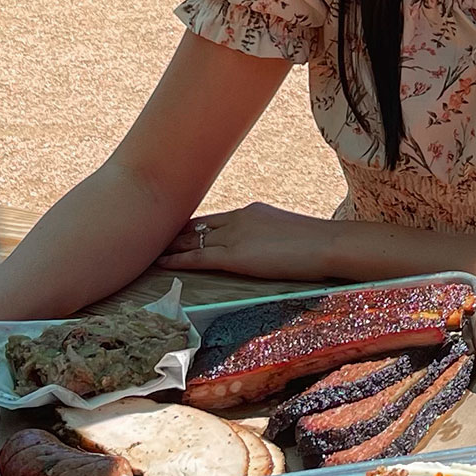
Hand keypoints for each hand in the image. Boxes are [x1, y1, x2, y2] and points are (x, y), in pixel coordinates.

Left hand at [159, 201, 343, 280]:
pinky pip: (198, 258)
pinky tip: (161, 264)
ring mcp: (236, 235)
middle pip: (197, 225)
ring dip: (170, 246)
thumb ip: (269, 239)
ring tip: (146, 250)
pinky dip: (177, 261)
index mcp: (252, 211)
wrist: (329, 244)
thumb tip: (265, 251)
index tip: (175, 231)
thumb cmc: (318, 244)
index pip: (214, 219)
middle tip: (149, 234)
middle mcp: (239, 218)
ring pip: (192, 240)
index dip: (191, 226)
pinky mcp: (235, 256)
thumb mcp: (287, 234)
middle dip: (174, 232)